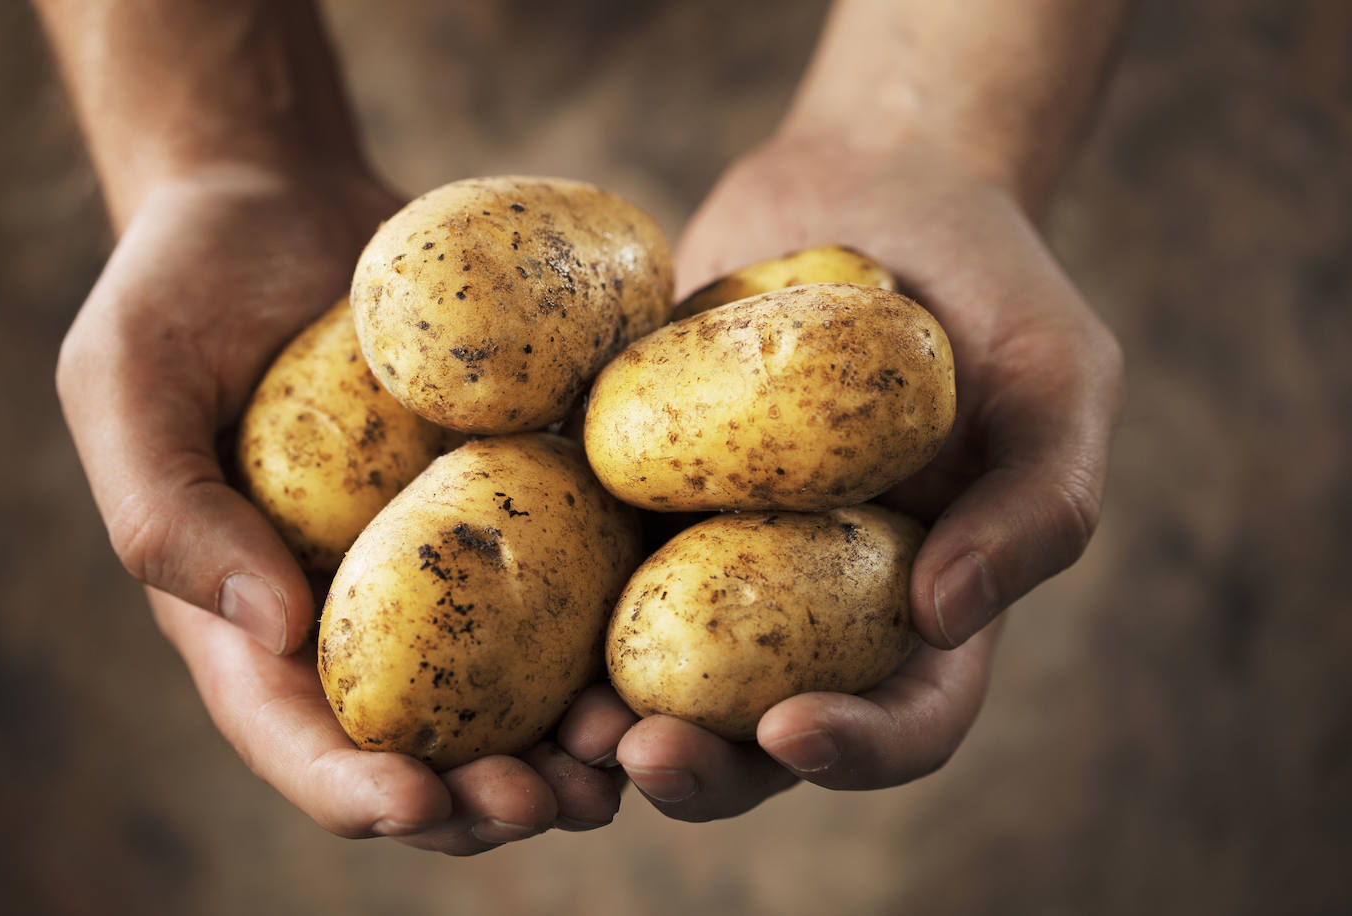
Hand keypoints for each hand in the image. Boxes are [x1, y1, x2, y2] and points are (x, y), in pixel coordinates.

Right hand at [59, 163, 627, 852]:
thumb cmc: (185, 287)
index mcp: (254, 614)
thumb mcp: (126, 381)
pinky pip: (576, 579)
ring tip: (629, 755)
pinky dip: (621, 627)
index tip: (415, 803)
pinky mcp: (520, 501)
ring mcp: (450, 563)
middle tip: (553, 803)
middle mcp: (363, 610)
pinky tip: (670, 643)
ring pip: (518, 689)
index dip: (353, 789)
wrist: (289, 201)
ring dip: (573, 743)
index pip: (297, 735)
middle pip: (427, 743)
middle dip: (486, 798)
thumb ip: (168, 510)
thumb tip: (270, 630)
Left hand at [604, 136, 1123, 818]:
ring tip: (564, 724)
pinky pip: (589, 557)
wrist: (871, 185)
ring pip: (660, 671)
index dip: (857, 750)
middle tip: (640, 755)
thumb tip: (944, 616)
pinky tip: (507, 595)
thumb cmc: (989, 283)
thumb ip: (1038, 503)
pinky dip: (548, 599)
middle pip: (760, 731)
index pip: (907, 717)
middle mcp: (815, 601)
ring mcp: (716, 550)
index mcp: (924, 602)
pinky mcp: (641, 489)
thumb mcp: (1059, 380)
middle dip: (704, 767)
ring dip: (609, 719)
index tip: (793, 731)